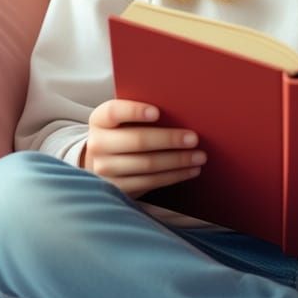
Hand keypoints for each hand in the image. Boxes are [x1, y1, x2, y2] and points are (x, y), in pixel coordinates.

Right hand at [82, 99, 205, 199]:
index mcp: (100, 120)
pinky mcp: (118, 189)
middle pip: (138, 141)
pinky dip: (174, 176)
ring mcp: (105, 169)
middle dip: (169, 139)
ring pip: (147, 164)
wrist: (104, 161)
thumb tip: (181, 108)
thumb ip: (141, 112)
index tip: (157, 112)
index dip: (134, 111)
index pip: (114, 112)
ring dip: (178, 160)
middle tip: (194, 138)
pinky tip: (190, 170)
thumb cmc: (124, 132)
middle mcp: (98, 144)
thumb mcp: (124, 119)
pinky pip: (150, 182)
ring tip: (199, 156)